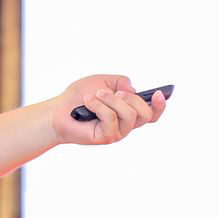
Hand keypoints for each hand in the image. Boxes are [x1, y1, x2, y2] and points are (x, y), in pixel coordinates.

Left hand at [51, 74, 166, 145]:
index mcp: (129, 110)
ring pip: (129, 114)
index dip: (160, 105)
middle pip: (145, 113)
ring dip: (112, 99)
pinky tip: (87, 101)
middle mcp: (126, 123)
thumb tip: (133, 89)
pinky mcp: (106, 137)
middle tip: (115, 92)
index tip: (160, 93)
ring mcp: (117, 132)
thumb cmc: (79, 96)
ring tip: (96, 94)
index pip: (152, 113)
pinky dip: (99, 105)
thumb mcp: (102, 80)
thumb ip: (120, 81)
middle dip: (132, 98)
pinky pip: (111, 118)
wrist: (58, 109)